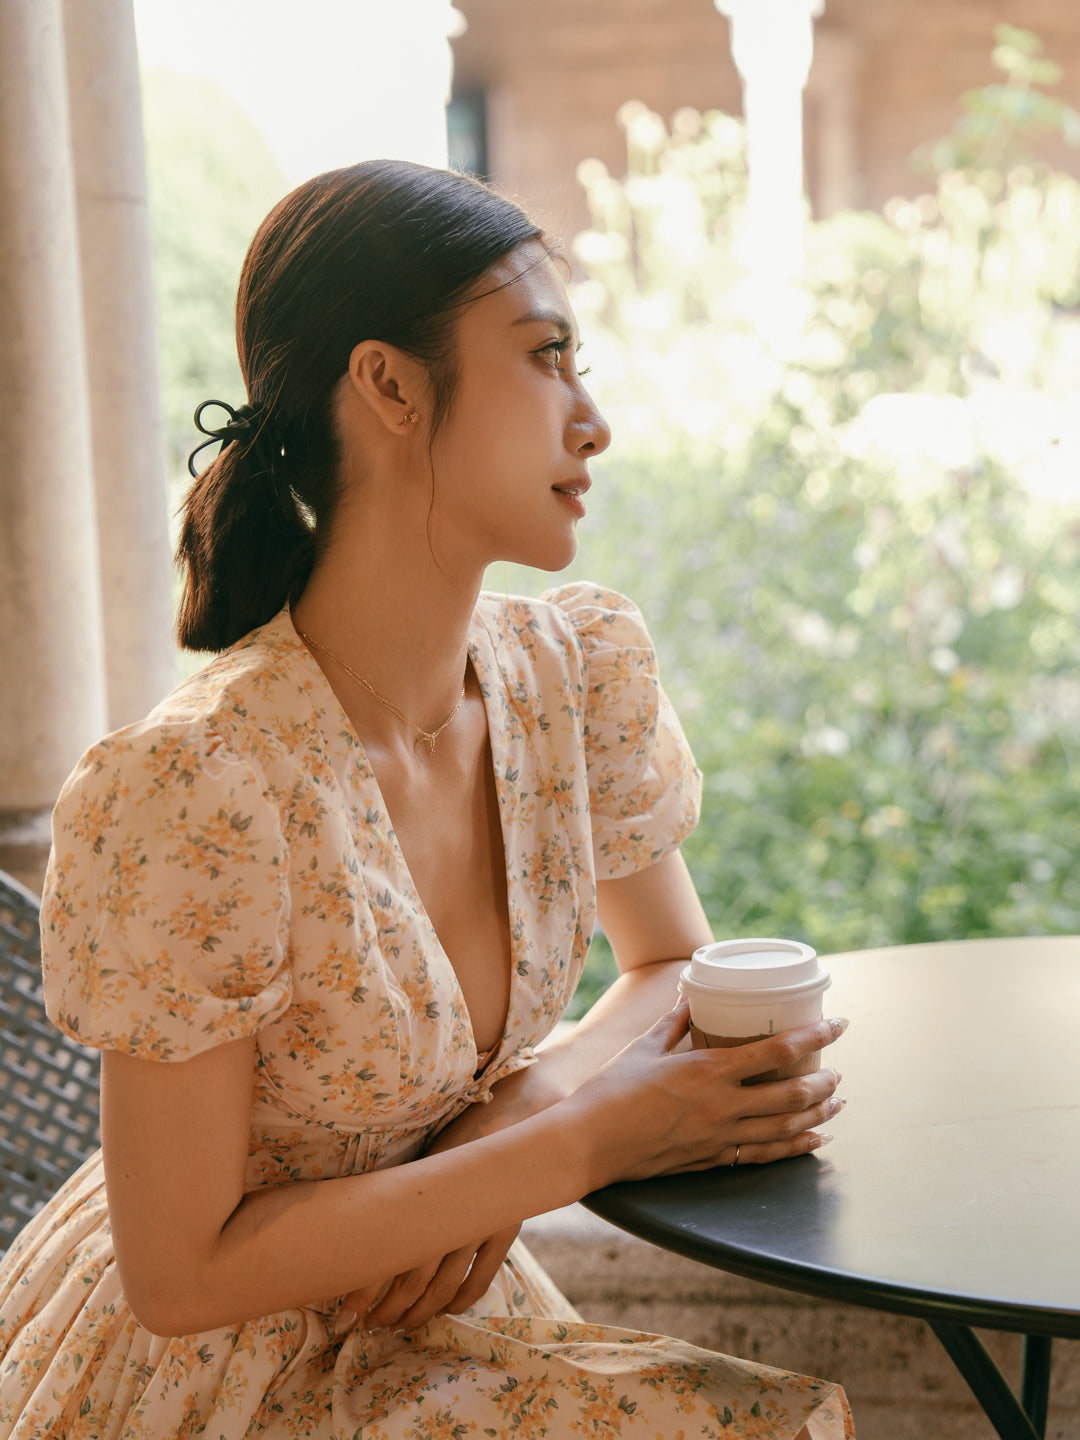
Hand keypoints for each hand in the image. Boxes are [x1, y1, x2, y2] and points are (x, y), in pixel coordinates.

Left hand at [340, 1100, 526, 1330]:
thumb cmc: (452, 1140)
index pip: (387, 1258)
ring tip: (399, 1324)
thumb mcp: (417, 1163)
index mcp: (422, 1199)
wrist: (508, 1120)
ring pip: (443, 1288)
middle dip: (387, 1310)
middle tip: (368, 1324)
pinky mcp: (503, 1232)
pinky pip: (480, 1280)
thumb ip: (396, 1197)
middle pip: (413, 1282)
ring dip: (418, 1313)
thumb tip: (356, 1230)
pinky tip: (443, 1311)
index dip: (364, 1292)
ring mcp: (480, 1228)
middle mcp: (450, 1218)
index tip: (345, 1314)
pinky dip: (460, 1302)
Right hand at [575, 999, 846, 1186]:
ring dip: (818, 1113)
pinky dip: (796, 1147)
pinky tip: (815, 1139)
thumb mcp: (643, 1048)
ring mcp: (721, 1136)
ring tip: (837, 1103)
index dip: (815, 1036)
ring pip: (786, 1127)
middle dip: (824, 1082)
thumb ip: (672, 1024)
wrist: (591, 1143)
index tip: (838, 1025)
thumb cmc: (611, 1091)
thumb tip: (687, 999)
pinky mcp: (713, 1159)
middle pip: (792, 1093)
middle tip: (839, 1072)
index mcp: (708, 1070)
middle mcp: (723, 1105)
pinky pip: (765, 1156)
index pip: (777, 1050)